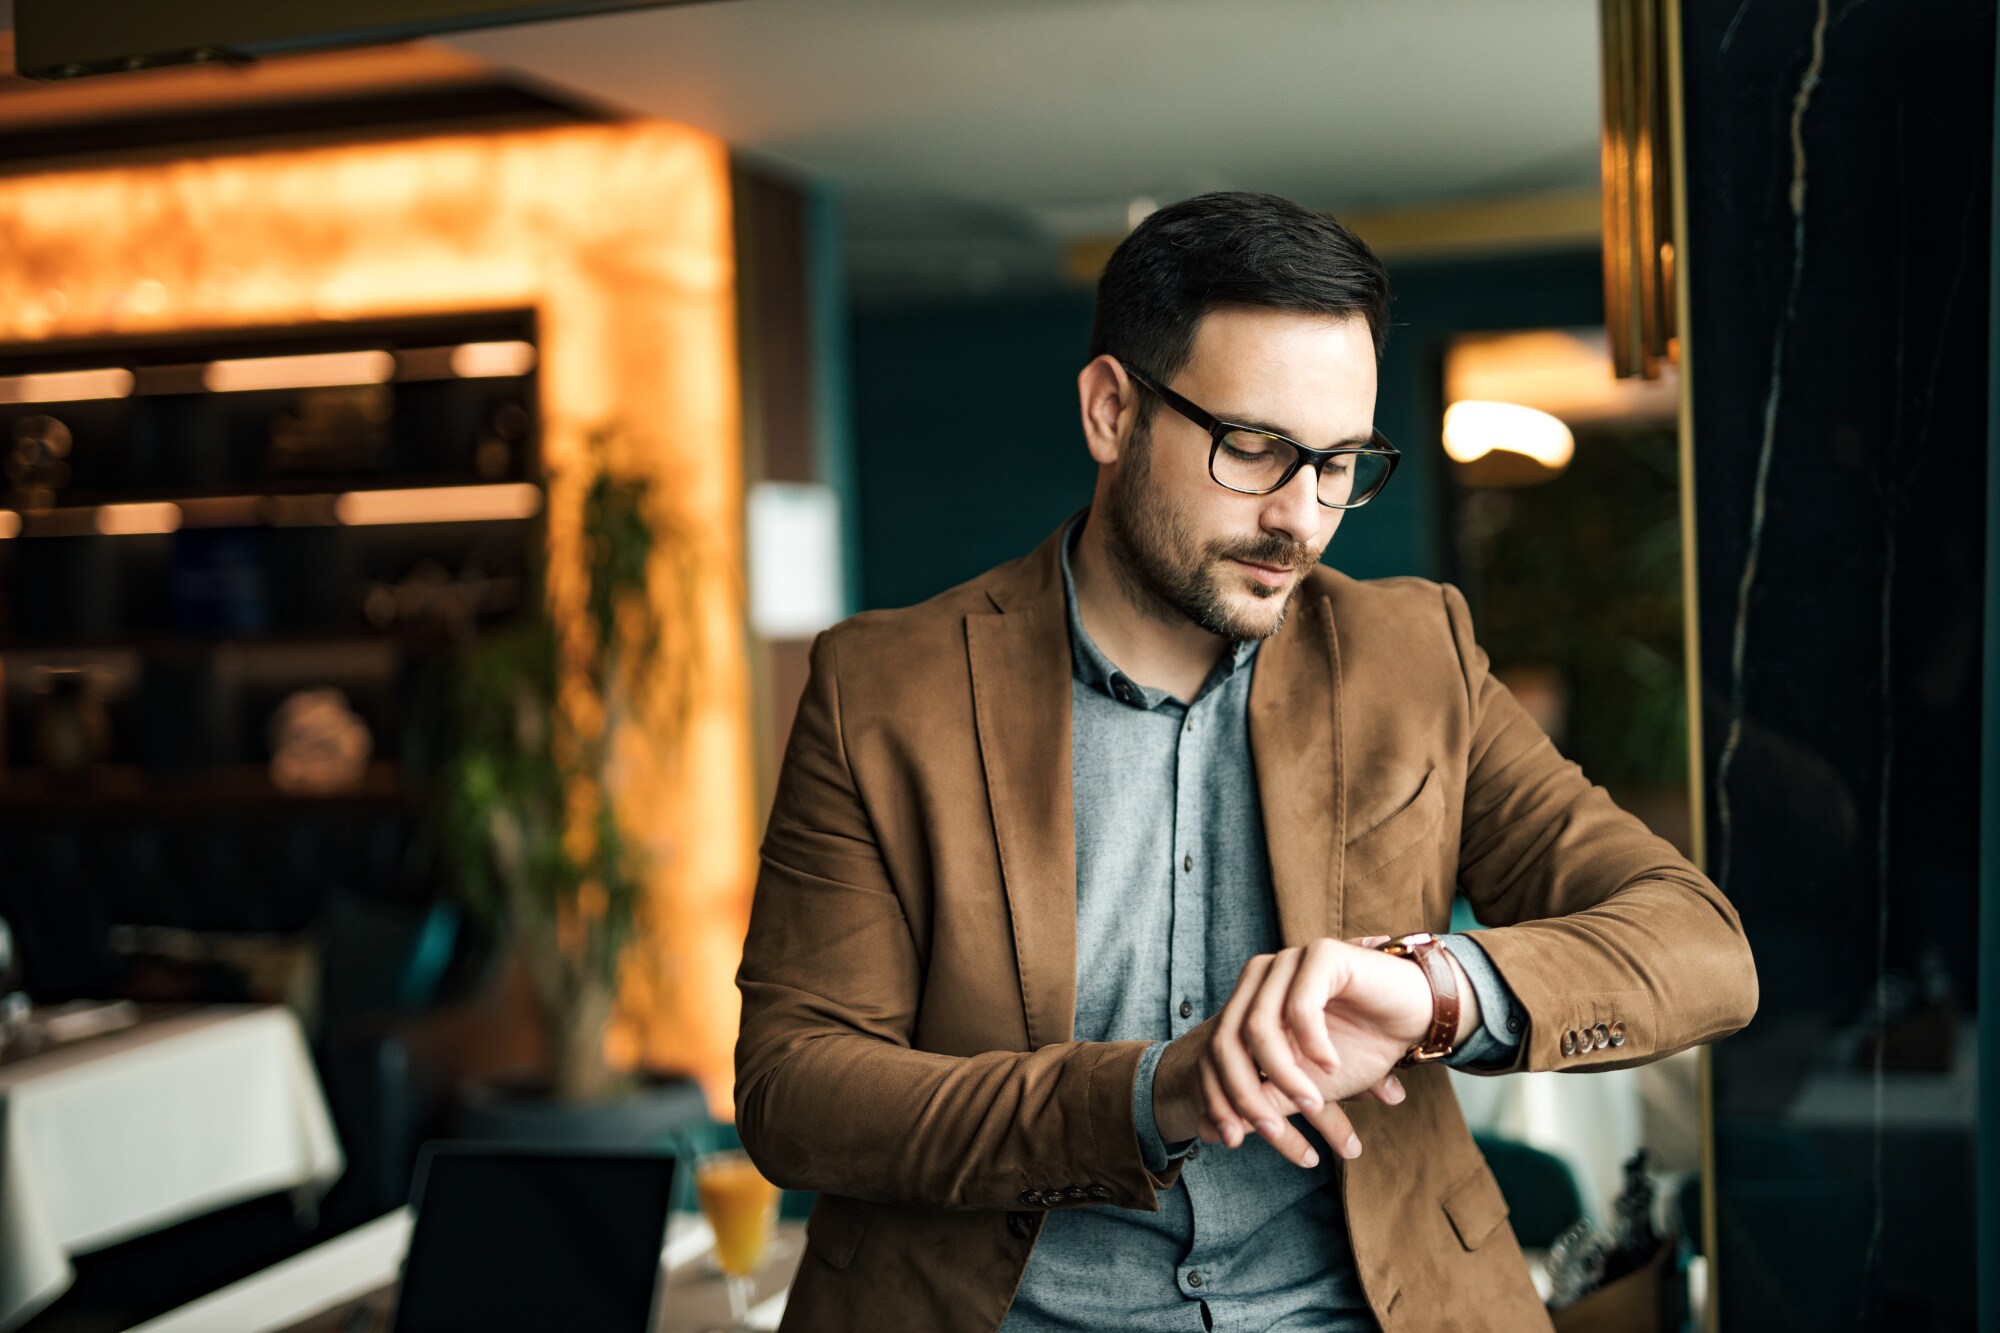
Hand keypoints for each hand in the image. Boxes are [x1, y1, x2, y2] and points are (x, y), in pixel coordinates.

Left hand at [1154, 936, 1474, 1167]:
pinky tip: (1331, 1066)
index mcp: (1248, 1002)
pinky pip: (1301, 1006)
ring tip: (1311, 1103)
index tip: (1230, 1140)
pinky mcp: (1321, 954)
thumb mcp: (1304, 1085)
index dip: (1217, 1097)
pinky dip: (1314, 1044)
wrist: (1417, 1017)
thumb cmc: (1360, 1049)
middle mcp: (1260, 977)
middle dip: (1245, 1093)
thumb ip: (1264, 1101)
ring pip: (1260, 1027)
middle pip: (1227, 1040)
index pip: (1215, 1050)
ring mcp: (1287, 962)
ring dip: (1284, 1075)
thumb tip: (1214, 1133)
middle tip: (1269, 1130)